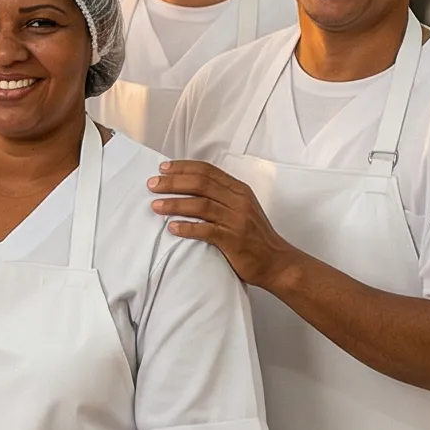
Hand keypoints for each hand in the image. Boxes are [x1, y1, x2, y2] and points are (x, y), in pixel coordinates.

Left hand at [148, 161, 297, 291]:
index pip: (207, 171)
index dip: (183, 167)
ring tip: (156, 206)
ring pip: (201, 205)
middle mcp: (239, 201)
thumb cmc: (254, 236)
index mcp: (239, 190)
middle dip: (173, 182)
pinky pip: (206, 230)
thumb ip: (221, 196)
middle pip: (201, 184)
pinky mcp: (233, 240)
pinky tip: (172, 228)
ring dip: (175, 204)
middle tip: (152, 185)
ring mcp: (237, 220)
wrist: (277, 262)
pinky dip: (187, 228)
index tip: (163, 168)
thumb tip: (189, 186)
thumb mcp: (241, 208)